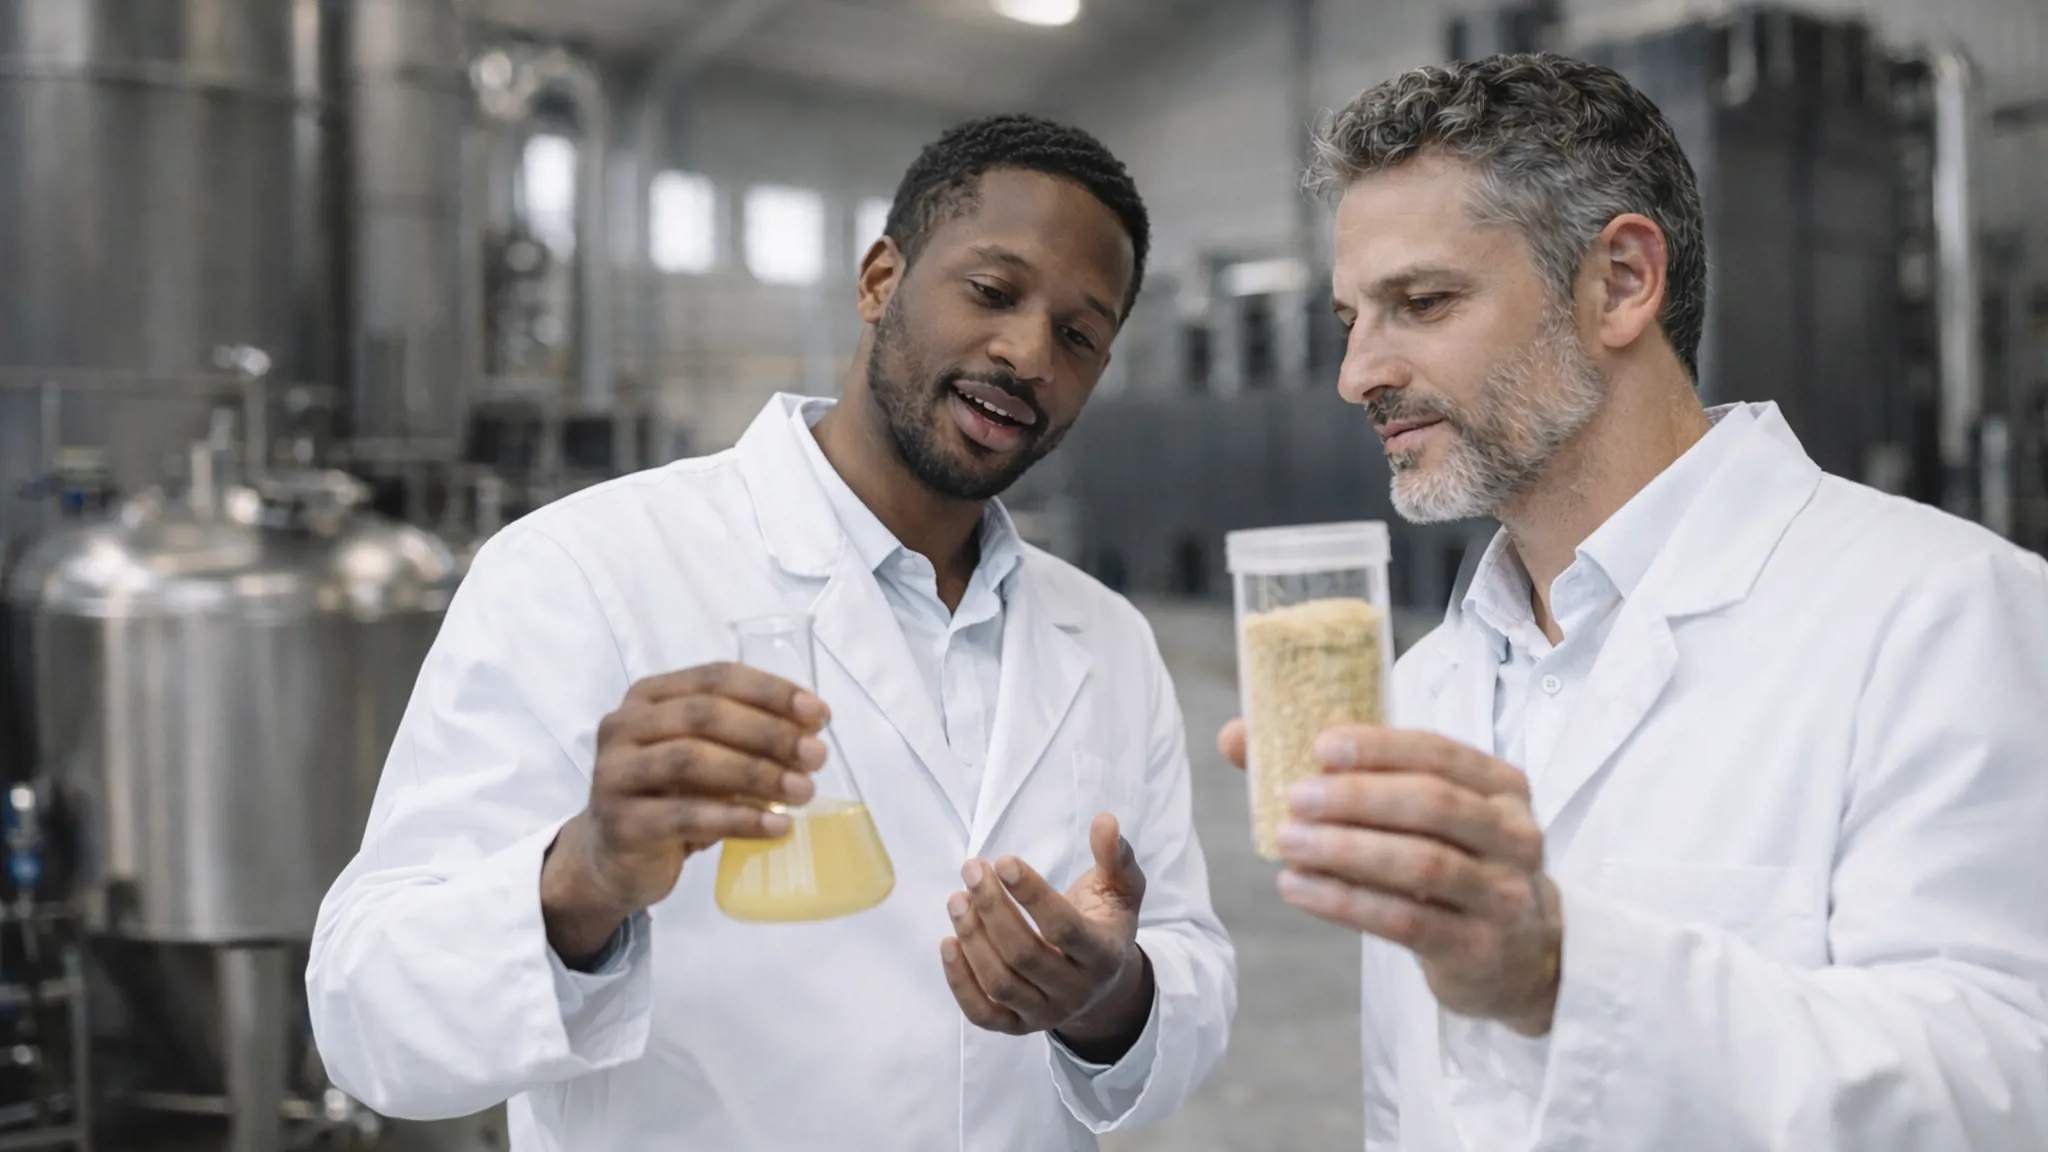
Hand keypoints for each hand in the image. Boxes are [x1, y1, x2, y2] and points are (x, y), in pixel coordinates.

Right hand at [541, 663, 829, 964]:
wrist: (613, 859)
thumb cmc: (671, 797)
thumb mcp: (706, 758)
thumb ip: (746, 738)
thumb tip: (813, 728)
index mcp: (648, 697)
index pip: (716, 677)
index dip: (771, 691)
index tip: (818, 713)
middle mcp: (624, 726)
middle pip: (705, 715)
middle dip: (769, 733)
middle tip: (816, 756)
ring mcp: (615, 774)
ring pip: (692, 760)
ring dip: (758, 774)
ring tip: (804, 791)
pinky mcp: (622, 823)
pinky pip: (687, 816)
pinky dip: (739, 819)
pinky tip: (777, 826)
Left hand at [941, 814, 1153, 1063]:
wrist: (1104, 986)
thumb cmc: (1106, 926)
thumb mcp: (1122, 891)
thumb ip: (1116, 857)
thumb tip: (1105, 821)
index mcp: (1104, 954)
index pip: (1064, 927)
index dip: (1032, 894)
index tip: (1002, 861)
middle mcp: (1075, 990)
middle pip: (1025, 954)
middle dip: (992, 908)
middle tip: (972, 870)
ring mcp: (1045, 1013)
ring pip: (1001, 983)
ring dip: (972, 939)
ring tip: (956, 899)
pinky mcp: (1018, 1027)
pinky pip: (982, 1014)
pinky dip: (959, 982)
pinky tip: (948, 943)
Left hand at [1229, 719, 1560, 1036]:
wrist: (1518, 955)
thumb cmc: (1453, 862)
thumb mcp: (1421, 815)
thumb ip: (1345, 774)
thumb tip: (1237, 737)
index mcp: (1500, 787)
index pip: (1440, 752)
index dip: (1380, 747)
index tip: (1320, 746)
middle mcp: (1514, 835)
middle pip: (1433, 804)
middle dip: (1358, 798)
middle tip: (1295, 797)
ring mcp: (1502, 895)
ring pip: (1423, 864)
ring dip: (1347, 850)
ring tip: (1288, 842)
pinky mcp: (1476, 948)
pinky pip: (1406, 921)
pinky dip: (1346, 902)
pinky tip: (1298, 888)